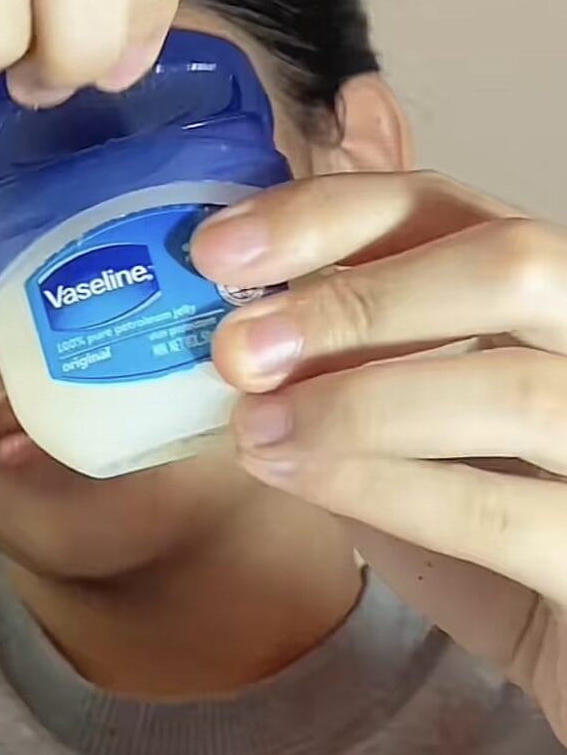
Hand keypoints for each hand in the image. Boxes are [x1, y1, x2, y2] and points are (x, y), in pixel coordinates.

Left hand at [192, 171, 566, 742]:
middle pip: (510, 265)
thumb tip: (244, 322)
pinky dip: (387, 489)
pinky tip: (298, 481)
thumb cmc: (498, 544)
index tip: (219, 250)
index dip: (333, 215)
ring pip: (512, 388)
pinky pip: (500, 512)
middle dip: (354, 300)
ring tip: (255, 430)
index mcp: (551, 305)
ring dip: (357, 404)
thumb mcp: (417, 445)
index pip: (456, 210)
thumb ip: (357, 375)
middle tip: (238, 348)